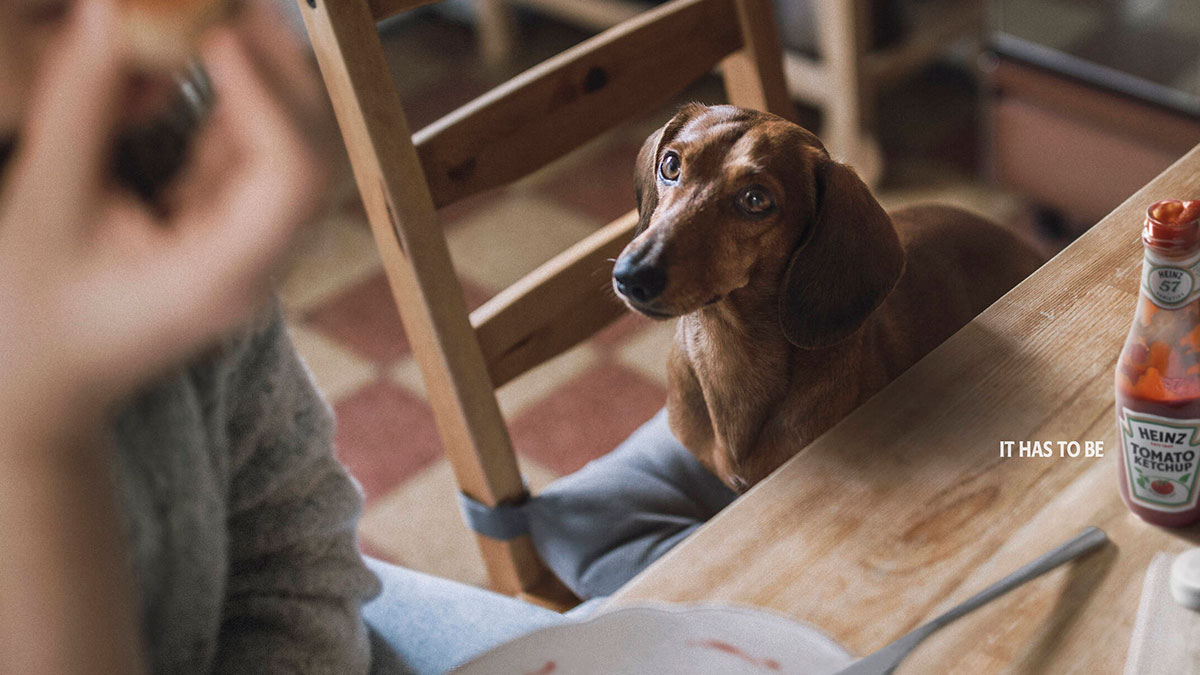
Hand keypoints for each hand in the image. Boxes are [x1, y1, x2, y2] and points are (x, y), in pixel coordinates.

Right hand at [0, 0, 327, 433]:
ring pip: (288, 150)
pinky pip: (251, 157)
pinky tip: (205, 50)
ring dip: (262, 80)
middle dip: (281, 73)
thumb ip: (78, 106)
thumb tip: (106, 13)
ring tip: (221, 12)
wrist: (38, 391)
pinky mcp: (231, 233)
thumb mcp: (41, 205)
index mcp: (224, 276)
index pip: (292, 179)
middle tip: (234, 2)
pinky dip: (233, 103)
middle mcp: (257, 264)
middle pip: (310, 156)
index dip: (270, 96)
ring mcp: (251, 250)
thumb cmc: (27, 316)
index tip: (219, 32)